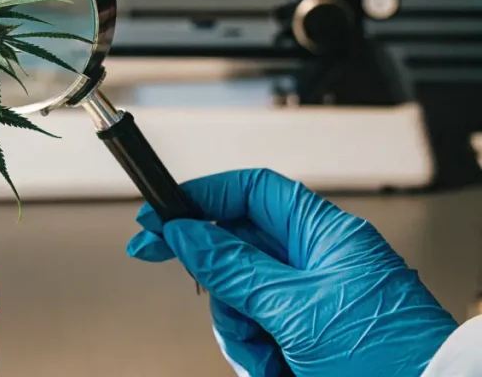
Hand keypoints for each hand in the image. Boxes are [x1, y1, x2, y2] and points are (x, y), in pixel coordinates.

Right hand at [127, 169, 456, 376]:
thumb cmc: (389, 356)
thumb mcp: (296, 308)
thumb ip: (234, 267)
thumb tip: (185, 233)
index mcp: (325, 235)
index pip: (253, 192)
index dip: (204, 196)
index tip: (161, 215)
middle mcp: (316, 262)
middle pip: (236, 248)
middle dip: (216, 281)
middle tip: (164, 265)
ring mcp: (307, 300)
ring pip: (238, 296)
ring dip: (237, 329)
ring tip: (263, 357)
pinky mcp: (302, 335)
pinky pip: (253, 330)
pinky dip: (253, 352)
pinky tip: (273, 368)